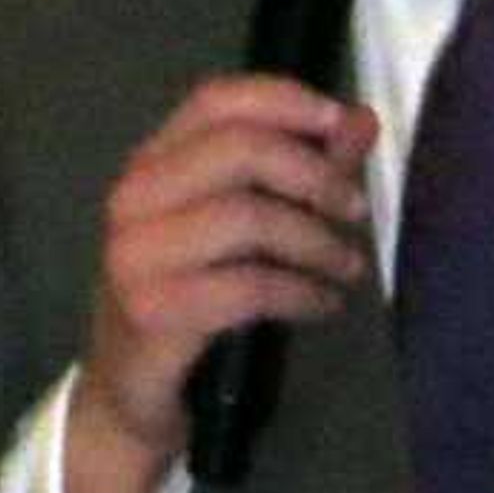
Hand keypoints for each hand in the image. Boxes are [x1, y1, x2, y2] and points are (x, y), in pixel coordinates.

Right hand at [66, 76, 376, 492]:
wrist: (130, 392)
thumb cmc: (196, 295)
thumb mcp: (249, 226)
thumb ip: (305, 168)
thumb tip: (363, 120)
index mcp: (153, 163)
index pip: (216, 100)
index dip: (285, 100)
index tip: (342, 122)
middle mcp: (134, 198)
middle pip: (241, 150)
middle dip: (315, 175)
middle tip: (357, 210)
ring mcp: (136, 255)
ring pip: (248, 218)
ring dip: (316, 242)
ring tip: (348, 266)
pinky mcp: (152, 310)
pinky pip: (248, 286)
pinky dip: (301, 292)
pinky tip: (323, 303)